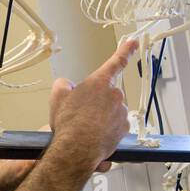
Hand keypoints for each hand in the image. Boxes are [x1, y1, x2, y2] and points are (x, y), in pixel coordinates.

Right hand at [48, 40, 135, 172]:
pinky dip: (107, 129)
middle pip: (107, 94)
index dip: (125, 50)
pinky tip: (94, 136)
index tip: (133, 42)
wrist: (77, 148)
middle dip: (97, 101)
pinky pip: (116, 125)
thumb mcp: (57, 98)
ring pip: (111, 111)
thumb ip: (63, 85)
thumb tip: (67, 85)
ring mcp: (121, 112)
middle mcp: (115, 94)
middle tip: (82, 114)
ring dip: (101, 116)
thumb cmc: (68, 123)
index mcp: (99, 82)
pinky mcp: (124, 128)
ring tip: (86, 128)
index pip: (115, 62)